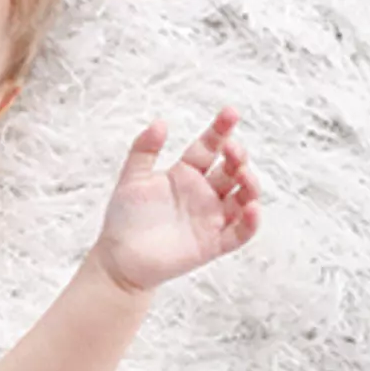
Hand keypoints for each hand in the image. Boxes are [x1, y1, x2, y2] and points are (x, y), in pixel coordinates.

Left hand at [92, 107, 261, 292]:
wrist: (119, 258)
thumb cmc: (125, 217)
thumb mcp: (132, 178)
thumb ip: (144, 150)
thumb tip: (161, 122)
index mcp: (185, 174)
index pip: (209, 147)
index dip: (220, 130)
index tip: (230, 112)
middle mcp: (203, 194)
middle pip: (230, 170)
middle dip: (236, 156)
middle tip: (232, 149)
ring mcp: (211, 218)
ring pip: (243, 198)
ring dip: (250, 184)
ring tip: (243, 174)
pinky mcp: (214, 243)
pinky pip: (239, 233)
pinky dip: (250, 222)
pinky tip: (251, 207)